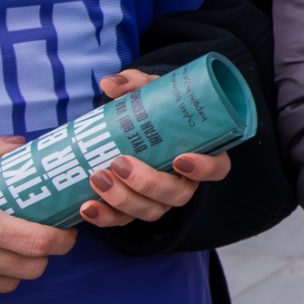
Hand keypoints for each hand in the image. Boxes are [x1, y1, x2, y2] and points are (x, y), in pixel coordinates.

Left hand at [77, 70, 228, 227]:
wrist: (134, 125)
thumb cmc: (154, 109)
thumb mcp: (150, 92)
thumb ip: (135, 84)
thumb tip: (109, 83)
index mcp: (201, 152)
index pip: (217, 168)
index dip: (204, 168)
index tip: (181, 158)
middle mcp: (184, 180)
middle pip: (177, 194)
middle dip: (148, 183)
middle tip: (119, 163)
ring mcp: (160, 198)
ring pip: (151, 211)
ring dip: (123, 200)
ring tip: (97, 178)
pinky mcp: (134, 208)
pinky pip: (123, 221)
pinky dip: (104, 217)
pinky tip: (86, 206)